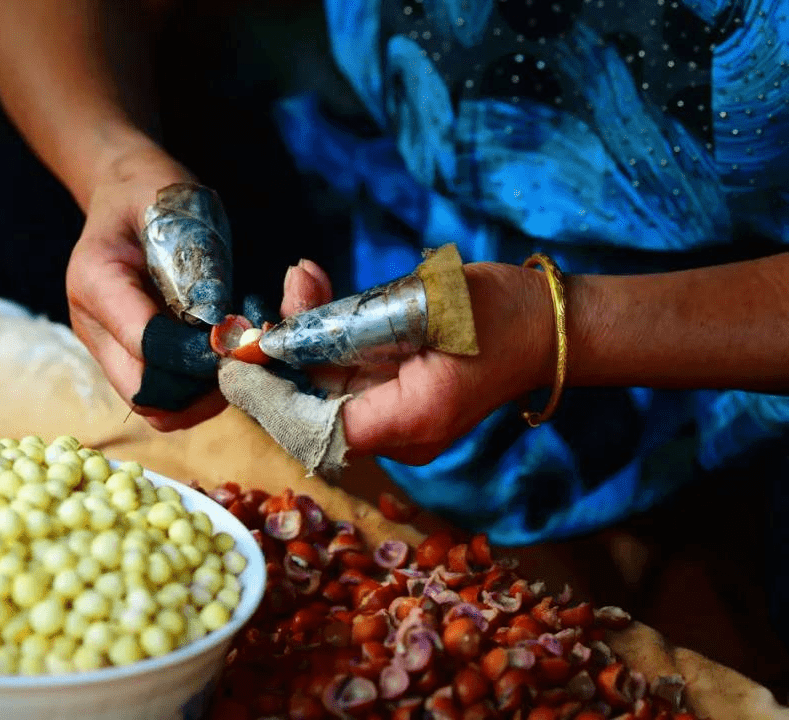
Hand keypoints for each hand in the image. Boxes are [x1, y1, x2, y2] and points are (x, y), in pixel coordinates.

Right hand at [65, 139, 226, 430]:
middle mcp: (92, 324)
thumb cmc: (154, 190)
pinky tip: (224, 364)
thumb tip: (224, 322)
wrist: (124, 192)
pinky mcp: (125, 360)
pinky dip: (198, 396)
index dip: (197, 353)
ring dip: (203, 399)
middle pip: (146, 392)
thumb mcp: (176, 202)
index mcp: (96, 279)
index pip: (146, 343)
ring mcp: (106, 347)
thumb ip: (196, 259)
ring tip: (239, 365)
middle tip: (246, 360)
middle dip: (202, 387)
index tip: (240, 340)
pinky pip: (163, 399)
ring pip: (155, 408)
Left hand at [280, 258, 554, 464]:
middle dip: (283, 356)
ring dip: (303, 340)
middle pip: (313, 408)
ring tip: (303, 282)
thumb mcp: (425, 302)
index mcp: (412, 420)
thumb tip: (284, 314)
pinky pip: (343, 380)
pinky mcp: (394, 405)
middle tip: (273, 301)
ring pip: (324, 390)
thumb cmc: (500, 312)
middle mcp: (400, 436)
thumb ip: (350, 316)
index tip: (238, 357)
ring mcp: (396, 424)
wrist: (549, 327)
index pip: (317, 426)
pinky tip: (317, 297)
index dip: (269, 395)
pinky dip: (325, 343)